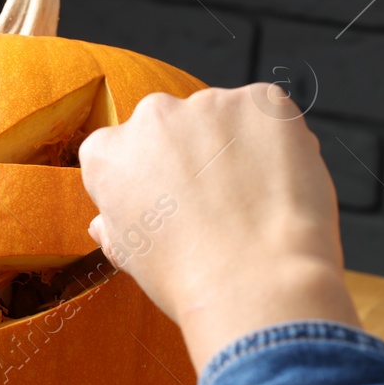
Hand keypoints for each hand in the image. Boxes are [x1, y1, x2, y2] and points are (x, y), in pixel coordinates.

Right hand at [78, 83, 358, 371]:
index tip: (171, 201)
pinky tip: (279, 185)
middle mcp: (153, 115)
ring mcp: (210, 104)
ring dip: (235, 146)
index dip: (151, 176)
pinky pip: (270, 114)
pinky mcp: (262, 102)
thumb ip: (113, 226)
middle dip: (192, 153)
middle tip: (218, 201)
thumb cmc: (190, 280)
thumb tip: (104, 223)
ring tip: (254, 199)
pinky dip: (277, 142)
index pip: (122, 148)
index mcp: (109, 153)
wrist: (256, 282)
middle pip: (173, 124)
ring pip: (224, 118)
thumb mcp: (130, 258)